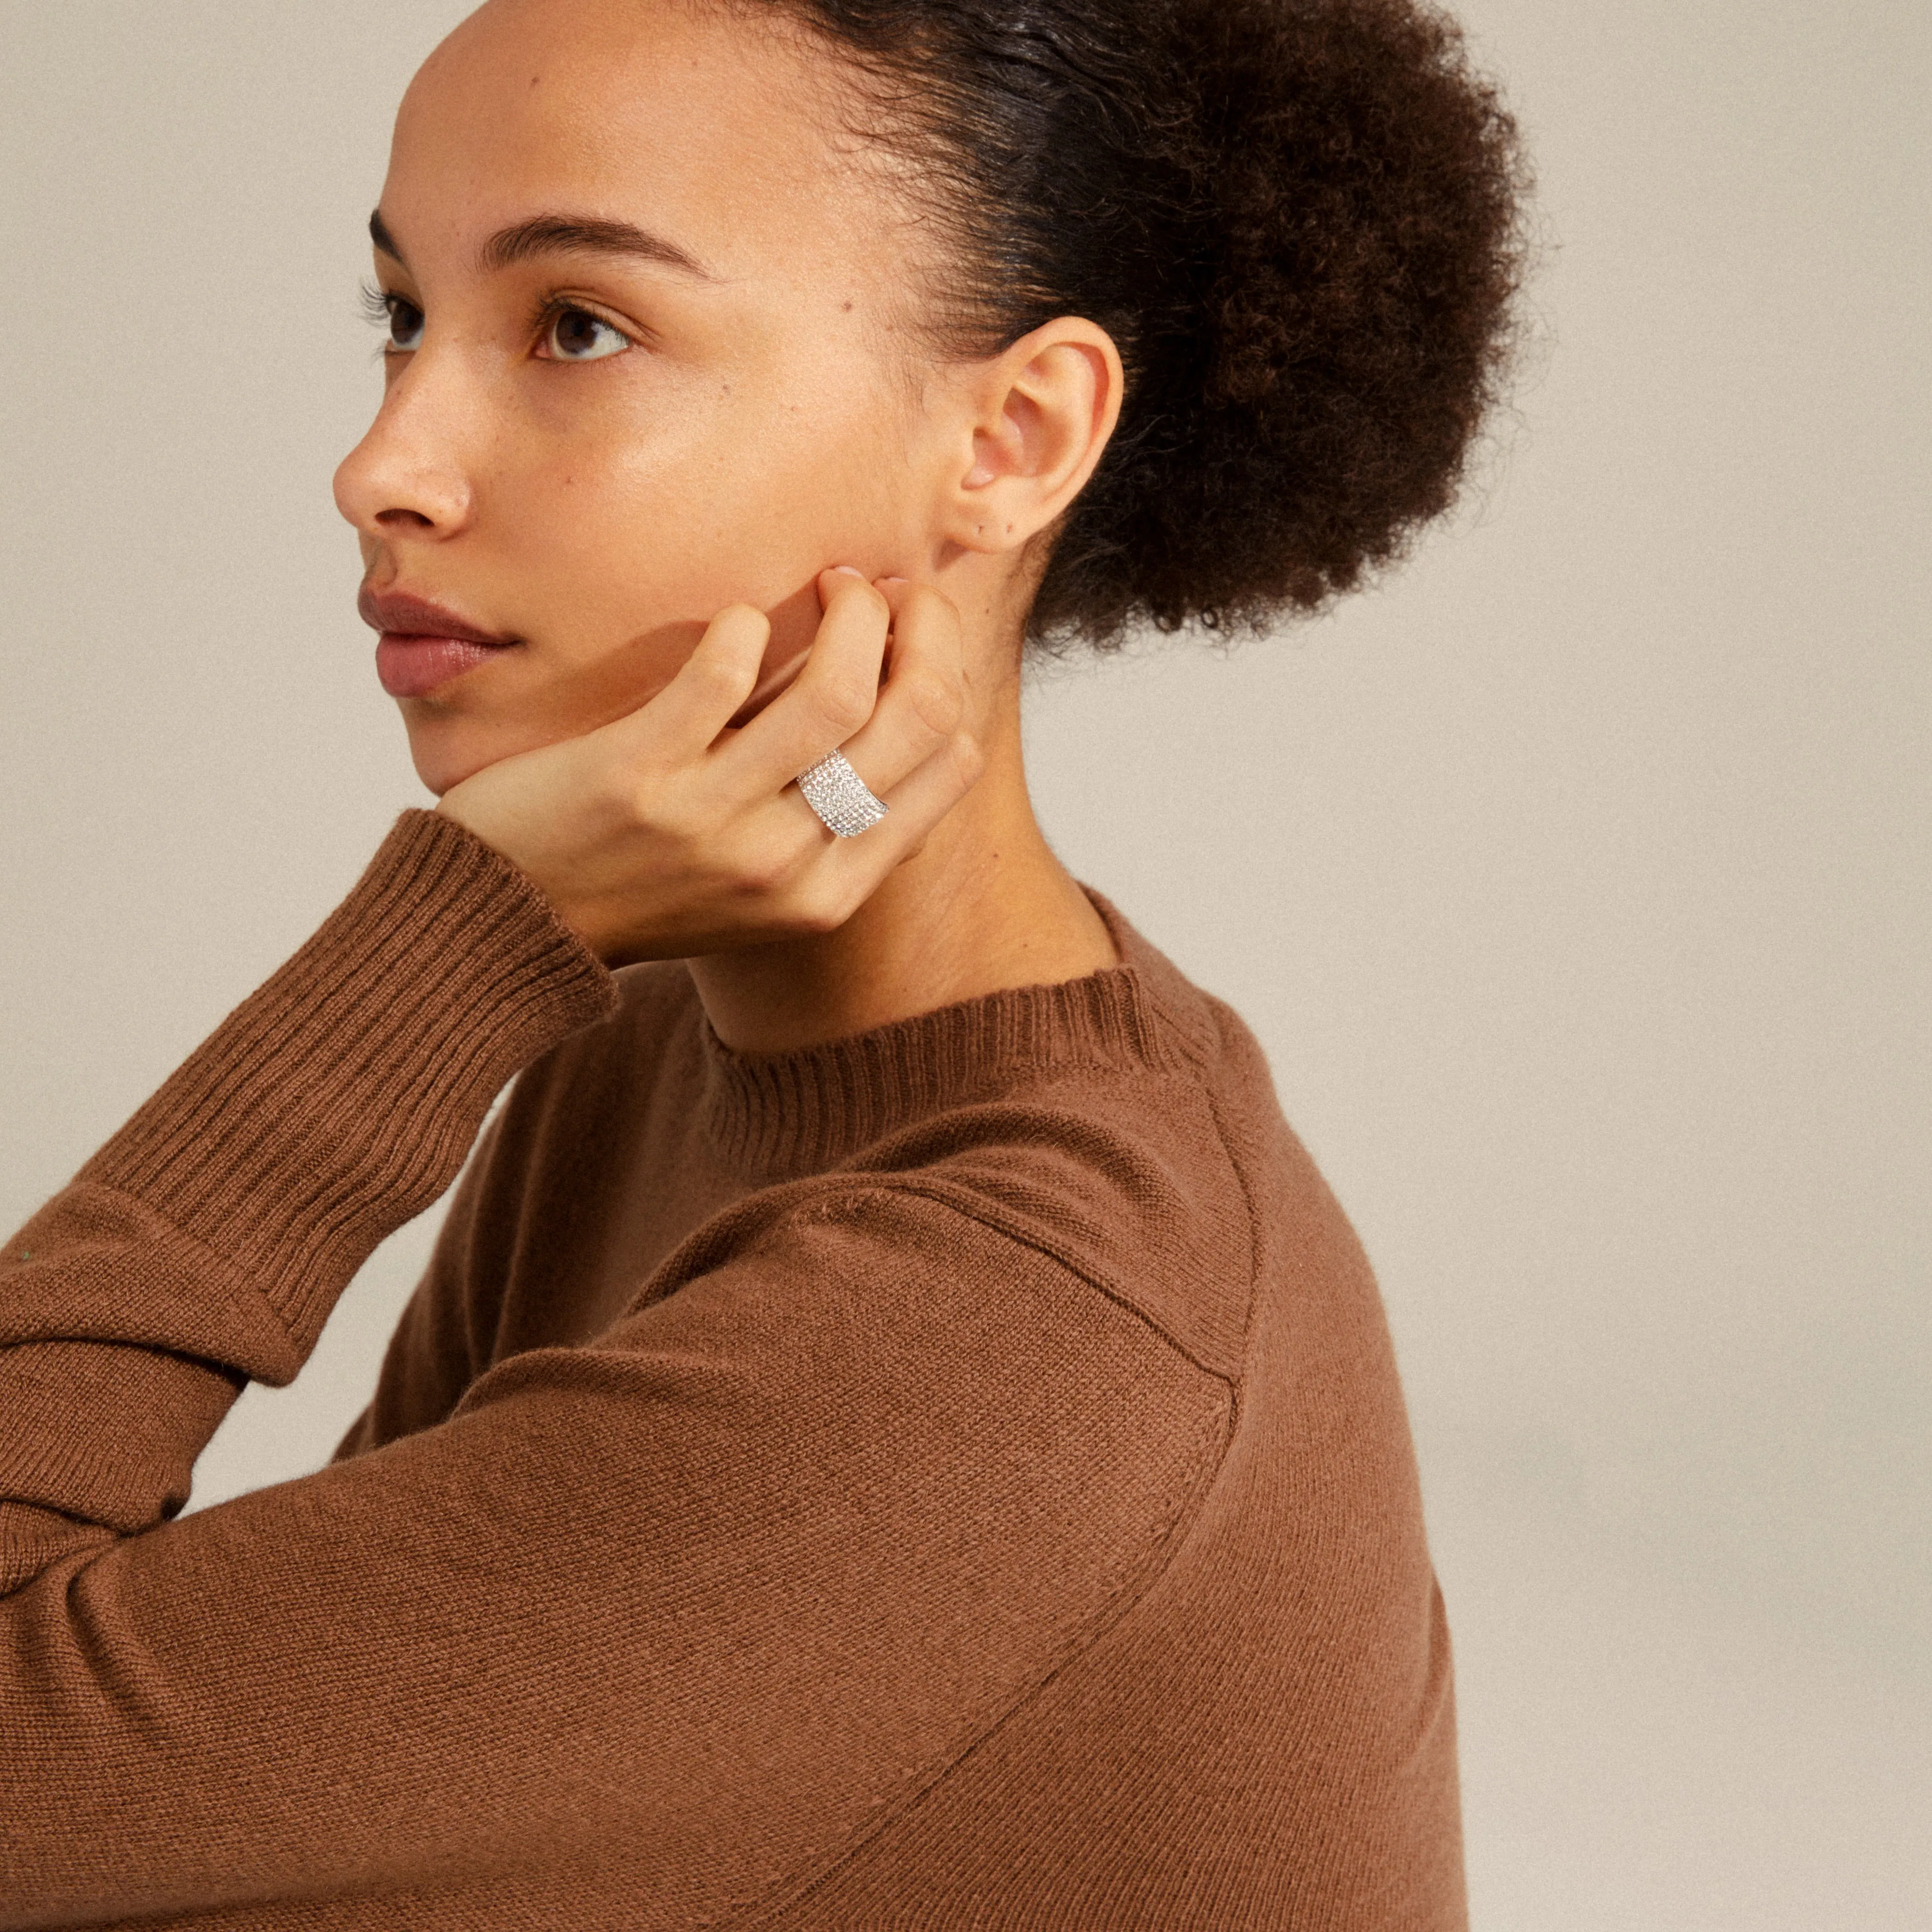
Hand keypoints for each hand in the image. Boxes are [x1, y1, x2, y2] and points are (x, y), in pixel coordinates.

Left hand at [436, 570, 983, 963]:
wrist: (511, 924)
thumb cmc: (641, 889)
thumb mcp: (762, 892)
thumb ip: (830, 827)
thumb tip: (902, 712)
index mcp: (830, 893)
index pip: (951, 765)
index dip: (950, 675)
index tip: (913, 636)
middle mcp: (787, 863)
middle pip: (920, 716)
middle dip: (924, 627)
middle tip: (886, 590)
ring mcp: (715, 821)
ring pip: (838, 690)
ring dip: (849, 611)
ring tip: (829, 586)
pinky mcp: (640, 774)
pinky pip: (724, 671)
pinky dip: (741, 627)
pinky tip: (734, 622)